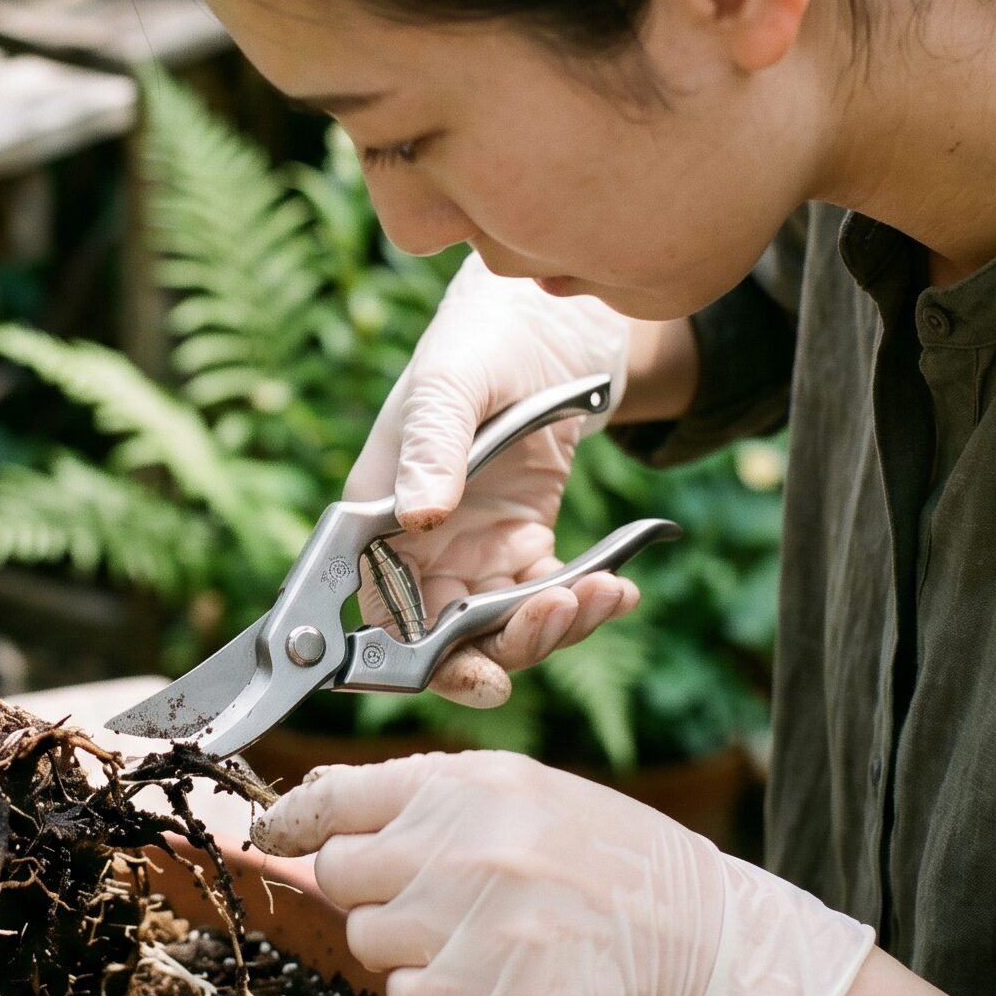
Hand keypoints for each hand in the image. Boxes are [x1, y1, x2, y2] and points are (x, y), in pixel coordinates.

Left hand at [257, 752, 874, 995]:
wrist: (697, 936)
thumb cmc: (602, 857)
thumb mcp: (518, 791)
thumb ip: (422, 800)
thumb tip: (318, 811)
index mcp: (461, 785)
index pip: (333, 796)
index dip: (291, 822)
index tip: (271, 838)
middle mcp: (456, 845)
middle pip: (336, 874)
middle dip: (364, 890)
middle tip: (417, 899)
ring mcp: (468, 920)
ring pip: (367, 939)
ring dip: (402, 946)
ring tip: (470, 936)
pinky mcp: (483, 992)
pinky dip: (431, 995)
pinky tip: (483, 976)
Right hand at [350, 258, 636, 707]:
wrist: (552, 322)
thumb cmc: (484, 337)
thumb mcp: (456, 381)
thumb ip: (432, 444)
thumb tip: (416, 515)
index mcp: (376, 512)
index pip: (379, 611)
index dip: (419, 657)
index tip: (479, 673)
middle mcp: (415, 545)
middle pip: (444, 639)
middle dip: (507, 645)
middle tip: (564, 613)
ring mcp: (469, 551)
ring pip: (499, 630)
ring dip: (554, 628)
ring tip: (605, 592)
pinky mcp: (520, 547)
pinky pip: (544, 601)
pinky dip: (583, 605)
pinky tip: (618, 585)